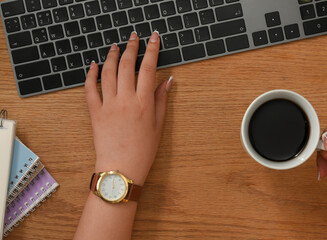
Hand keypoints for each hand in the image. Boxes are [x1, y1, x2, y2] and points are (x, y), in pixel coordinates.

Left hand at [85, 31, 172, 184]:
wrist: (121, 169)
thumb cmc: (143, 151)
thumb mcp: (159, 125)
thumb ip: (162, 100)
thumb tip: (168, 80)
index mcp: (144, 103)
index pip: (149, 68)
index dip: (152, 50)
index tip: (154, 38)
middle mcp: (126, 100)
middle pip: (127, 65)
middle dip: (131, 47)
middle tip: (134, 37)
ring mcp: (108, 105)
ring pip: (108, 72)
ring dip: (112, 56)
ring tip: (115, 46)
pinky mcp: (95, 112)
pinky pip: (90, 88)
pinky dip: (91, 74)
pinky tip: (94, 65)